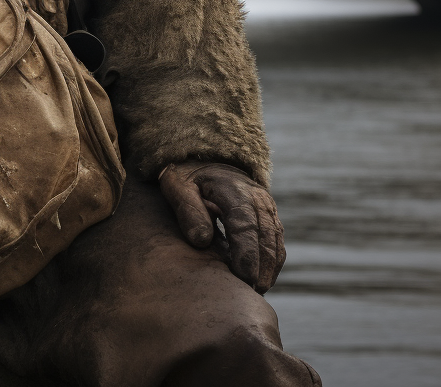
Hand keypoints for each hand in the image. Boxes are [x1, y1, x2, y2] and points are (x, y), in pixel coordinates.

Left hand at [158, 160, 284, 293]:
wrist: (206, 161)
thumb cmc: (187, 178)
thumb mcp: (178, 187)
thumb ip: (188, 210)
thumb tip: (201, 241)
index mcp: (234, 190)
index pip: (245, 225)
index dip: (246, 254)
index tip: (243, 278)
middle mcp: (257, 198)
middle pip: (266, 237)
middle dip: (261, 268)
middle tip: (250, 293)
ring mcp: (267, 207)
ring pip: (276, 242)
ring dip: (269, 269)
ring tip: (255, 291)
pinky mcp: (270, 217)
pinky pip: (277, 243)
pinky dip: (272, 263)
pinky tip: (259, 280)